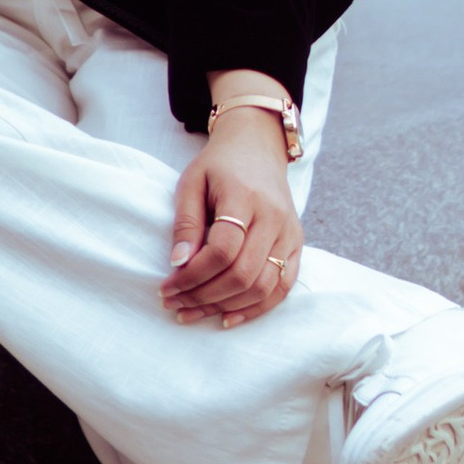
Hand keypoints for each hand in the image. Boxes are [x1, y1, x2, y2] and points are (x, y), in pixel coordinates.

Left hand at [163, 107, 302, 325]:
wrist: (258, 146)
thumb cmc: (219, 165)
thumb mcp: (192, 182)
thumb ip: (186, 222)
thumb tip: (178, 264)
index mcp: (245, 196)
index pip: (223, 249)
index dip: (193, 275)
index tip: (167, 287)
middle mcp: (274, 217)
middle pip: (243, 274)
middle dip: (204, 296)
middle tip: (175, 303)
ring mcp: (289, 233)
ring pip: (263, 287)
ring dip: (225, 306)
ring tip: (193, 312)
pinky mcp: (297, 245)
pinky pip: (282, 287)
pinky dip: (255, 308)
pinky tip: (227, 317)